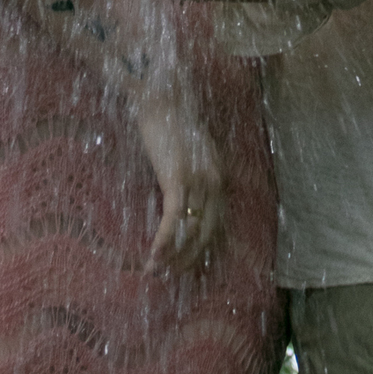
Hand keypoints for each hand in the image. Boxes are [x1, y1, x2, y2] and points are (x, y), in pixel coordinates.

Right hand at [134, 83, 224, 275]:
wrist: (162, 98)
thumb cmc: (171, 124)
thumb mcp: (191, 154)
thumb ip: (193, 177)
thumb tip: (184, 204)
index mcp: (219, 177)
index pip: (217, 224)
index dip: (203, 248)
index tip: (189, 265)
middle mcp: (214, 181)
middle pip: (207, 233)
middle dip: (189, 259)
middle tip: (172, 275)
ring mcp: (197, 181)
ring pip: (189, 231)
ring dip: (173, 256)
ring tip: (157, 271)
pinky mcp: (177, 179)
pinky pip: (172, 220)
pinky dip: (163, 242)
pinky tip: (153, 257)